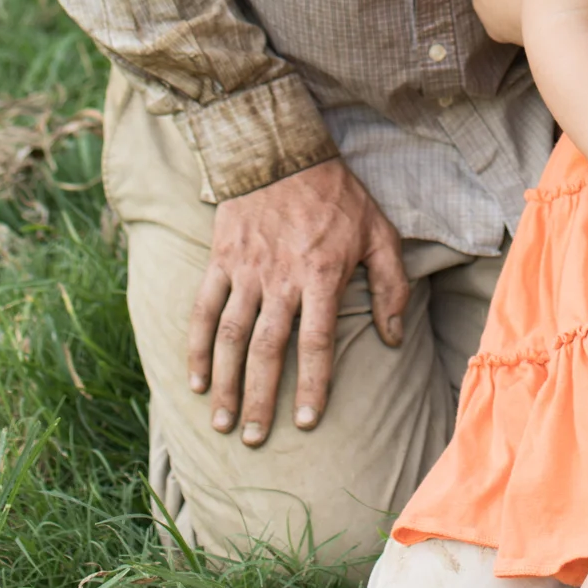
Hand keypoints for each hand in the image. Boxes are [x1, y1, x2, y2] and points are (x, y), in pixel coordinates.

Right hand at [187, 158, 408, 446]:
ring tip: (222, 422)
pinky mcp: (221, 259)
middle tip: (254, 438)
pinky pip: (204, 309)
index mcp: (321, 274)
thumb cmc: (336, 193)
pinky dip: (196, 346)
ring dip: (225, 383)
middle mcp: (280, 278)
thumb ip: (391, 284)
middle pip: (266, 350)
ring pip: (231, 337)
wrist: (282, 149)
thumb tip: (392, 338)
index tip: (306, 422)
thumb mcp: (378, 230)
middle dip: (259, 399)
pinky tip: (194, 380)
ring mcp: (246, 270)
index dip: (311, 385)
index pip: (315, 342)